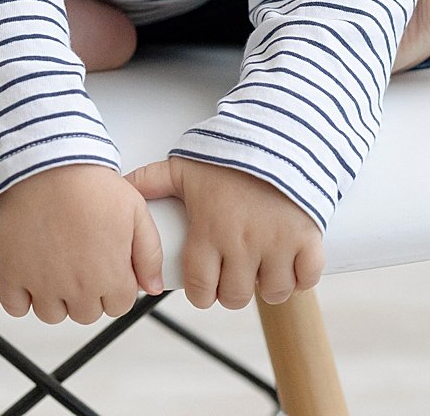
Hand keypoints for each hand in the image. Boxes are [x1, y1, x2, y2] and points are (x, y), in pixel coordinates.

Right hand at [0, 163, 163, 323]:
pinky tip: (31, 273)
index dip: (116, 284)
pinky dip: (21, 297)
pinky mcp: (12, 273)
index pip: (119, 306)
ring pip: (52, 314)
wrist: (46, 162)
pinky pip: (15, 307)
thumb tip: (152, 287)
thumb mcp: (135, 211)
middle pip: (86, 313)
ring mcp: (42, 284)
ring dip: (55, 297)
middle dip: (88, 293)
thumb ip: (150, 253)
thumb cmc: (91, 183)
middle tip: (82, 261)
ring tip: (56, 265)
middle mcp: (76, 288)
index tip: (107, 264)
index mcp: (110, 276)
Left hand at [123, 156, 323, 308]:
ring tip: (262, 270)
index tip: (207, 285)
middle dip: (232, 291)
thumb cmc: (230, 152)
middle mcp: (242, 245)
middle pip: (235, 297)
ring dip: (267, 286)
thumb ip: (151, 180)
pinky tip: (291, 264)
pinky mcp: (307, 238)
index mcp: (210, 233)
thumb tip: (121, 187)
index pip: (201, 289)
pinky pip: (307, 278)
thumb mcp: (185, 167)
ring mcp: (278, 244)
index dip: (202, 293)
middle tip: (234, 275)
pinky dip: (301, 277)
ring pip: (273, 292)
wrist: (280, 132)